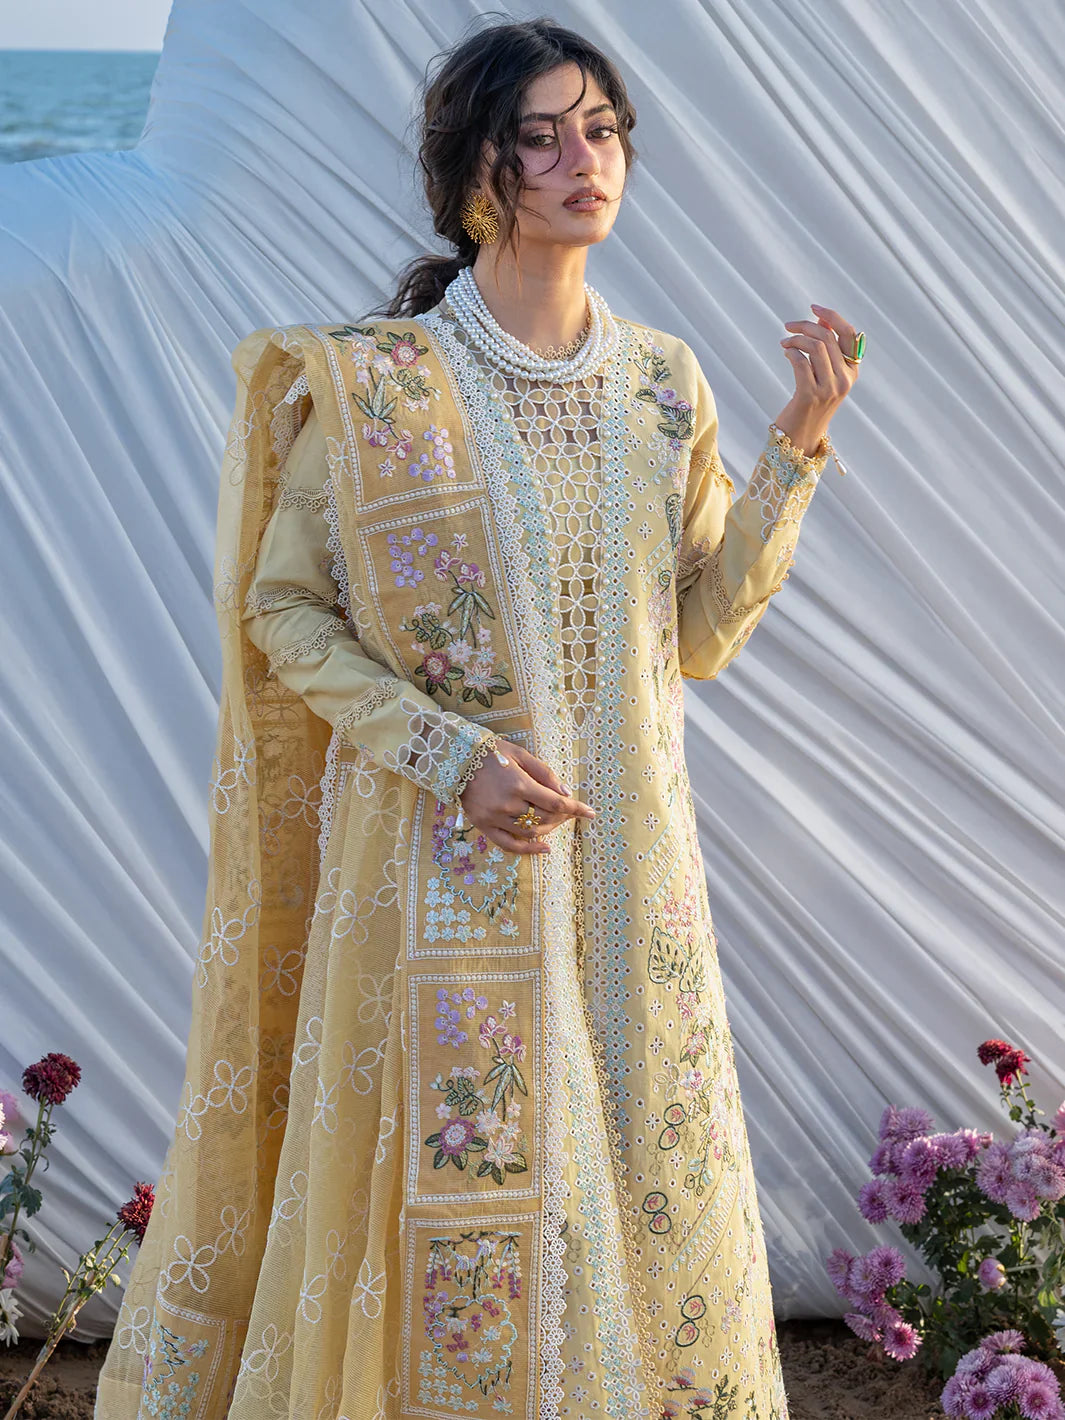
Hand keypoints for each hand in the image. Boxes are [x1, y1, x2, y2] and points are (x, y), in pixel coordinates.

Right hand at [458, 739, 595, 855]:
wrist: (454, 759)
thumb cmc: (490, 753)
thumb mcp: (520, 754)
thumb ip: (544, 773)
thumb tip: (565, 792)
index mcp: (518, 784)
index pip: (556, 803)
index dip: (576, 809)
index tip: (591, 813)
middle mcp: (507, 805)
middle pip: (545, 819)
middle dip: (563, 817)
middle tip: (570, 811)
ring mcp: (494, 818)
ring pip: (530, 832)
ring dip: (549, 829)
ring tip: (556, 821)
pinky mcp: (483, 826)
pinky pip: (509, 845)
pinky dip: (528, 850)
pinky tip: (544, 848)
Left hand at [775, 303, 862, 455]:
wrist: (801, 436)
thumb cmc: (810, 402)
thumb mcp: (823, 374)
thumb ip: (827, 349)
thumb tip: (822, 318)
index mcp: (852, 372)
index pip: (849, 334)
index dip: (832, 315)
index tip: (814, 307)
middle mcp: (844, 380)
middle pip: (828, 337)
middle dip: (806, 326)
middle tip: (789, 326)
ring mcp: (829, 389)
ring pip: (815, 347)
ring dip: (796, 339)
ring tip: (784, 342)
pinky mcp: (810, 396)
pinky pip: (801, 362)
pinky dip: (791, 352)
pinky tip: (785, 352)